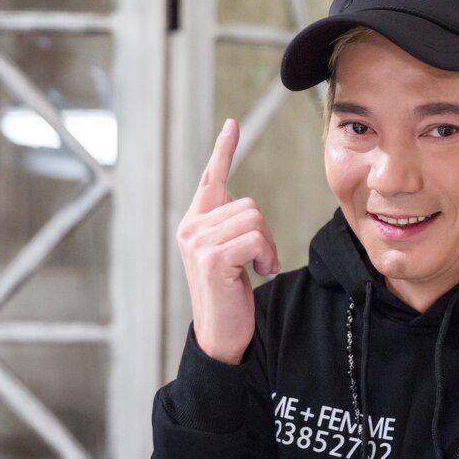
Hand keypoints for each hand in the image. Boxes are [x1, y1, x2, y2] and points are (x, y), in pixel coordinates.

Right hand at [175, 119, 279, 363]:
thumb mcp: (229, 255)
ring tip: (255, 270)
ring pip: (255, 219)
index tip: (232, 124)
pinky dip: (266, 257)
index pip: (210, 179)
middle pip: (250, 204)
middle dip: (265, 235)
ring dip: (267, 248)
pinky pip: (256, 237)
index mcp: (195, 223)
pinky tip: (257, 275)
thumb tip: (247, 209)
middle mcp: (191, 227)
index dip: (223, 150)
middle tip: (258, 262)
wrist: (221, 334)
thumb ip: (229, 227)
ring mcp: (198, 241)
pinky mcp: (212, 257)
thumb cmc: (230, 296)